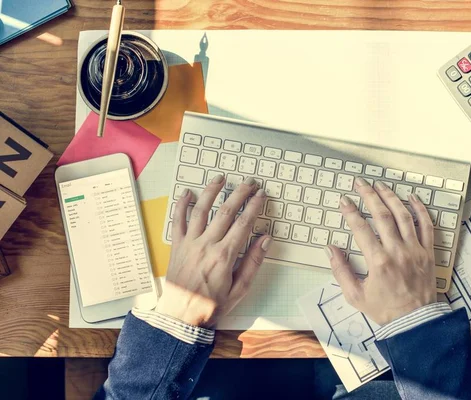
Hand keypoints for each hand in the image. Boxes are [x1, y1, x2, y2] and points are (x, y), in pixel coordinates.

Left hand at [155, 175, 270, 327]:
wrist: (181, 318)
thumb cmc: (212, 306)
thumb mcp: (239, 289)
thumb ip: (253, 262)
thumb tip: (265, 239)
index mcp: (224, 256)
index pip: (244, 223)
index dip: (254, 206)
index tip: (261, 195)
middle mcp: (206, 245)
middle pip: (226, 212)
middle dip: (240, 194)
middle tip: (250, 183)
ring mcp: (190, 243)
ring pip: (201, 210)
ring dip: (212, 192)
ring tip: (221, 178)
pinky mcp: (177, 246)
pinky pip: (178, 221)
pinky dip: (182, 205)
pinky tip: (188, 192)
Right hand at [325, 178, 436, 325]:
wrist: (414, 321)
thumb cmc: (384, 309)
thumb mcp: (355, 295)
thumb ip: (340, 270)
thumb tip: (330, 249)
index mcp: (378, 262)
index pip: (361, 228)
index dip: (350, 212)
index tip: (344, 201)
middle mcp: (397, 251)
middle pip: (382, 215)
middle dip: (369, 196)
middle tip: (361, 183)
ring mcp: (415, 250)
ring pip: (403, 215)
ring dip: (391, 197)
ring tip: (381, 185)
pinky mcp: (428, 252)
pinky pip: (426, 226)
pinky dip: (420, 209)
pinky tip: (412, 197)